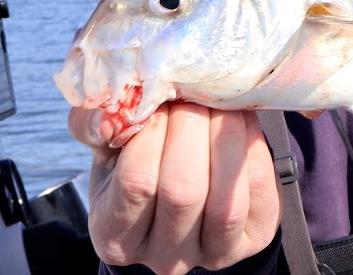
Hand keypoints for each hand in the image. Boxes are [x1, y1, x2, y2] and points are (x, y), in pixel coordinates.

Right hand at [68, 102, 280, 274]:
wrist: (188, 183)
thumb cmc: (139, 161)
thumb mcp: (108, 147)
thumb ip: (93, 126)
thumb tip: (107, 115)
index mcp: (115, 236)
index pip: (137, 181)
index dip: (153, 130)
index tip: (159, 98)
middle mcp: (164, 258)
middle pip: (183, 190)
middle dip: (191, 127)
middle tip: (191, 94)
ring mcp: (213, 254)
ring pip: (226, 199)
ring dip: (225, 136)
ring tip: (217, 104)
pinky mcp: (256, 237)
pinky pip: (259, 188)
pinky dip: (252, 145)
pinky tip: (239, 121)